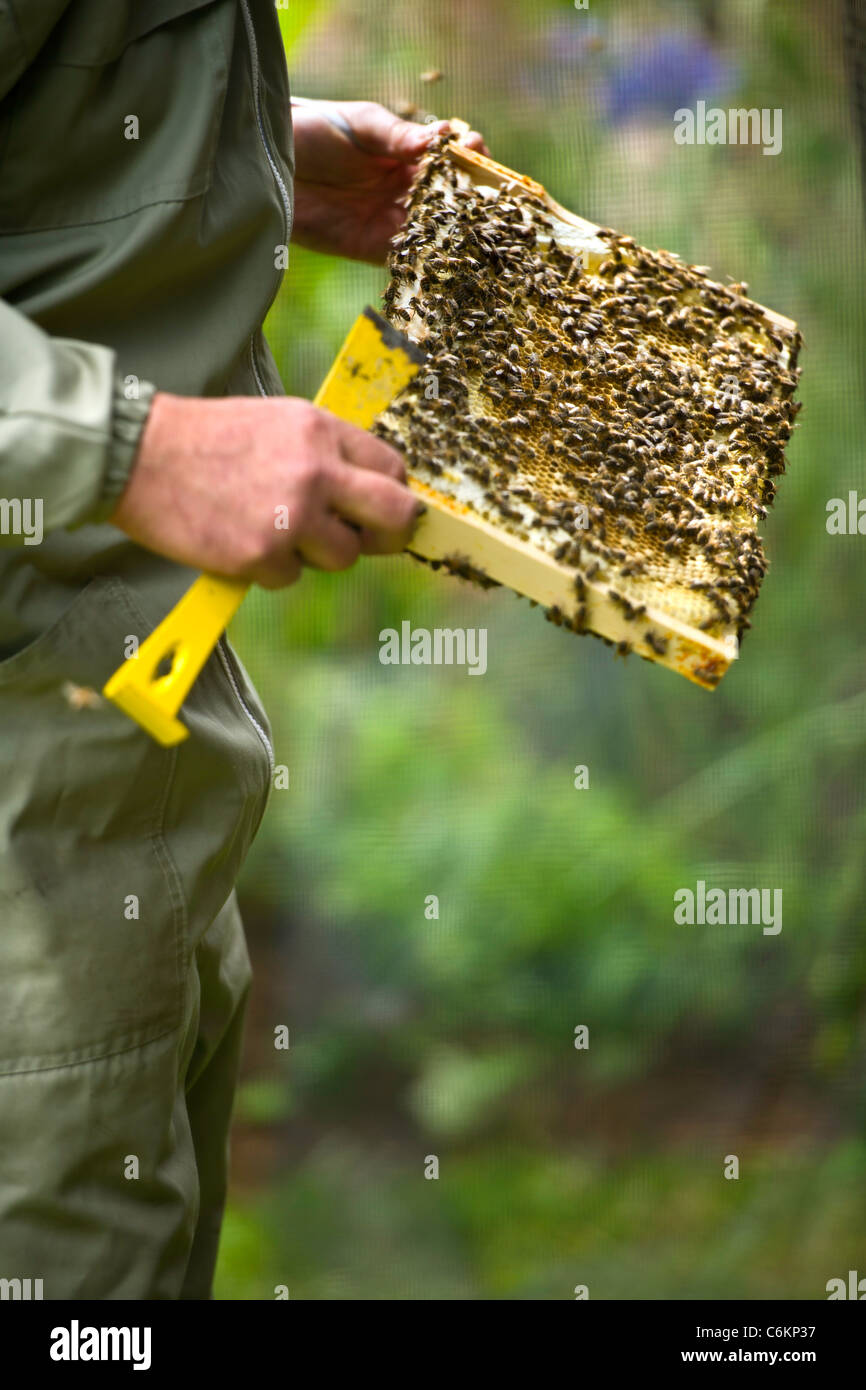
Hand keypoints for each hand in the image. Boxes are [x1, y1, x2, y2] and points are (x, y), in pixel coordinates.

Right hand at [110, 393, 423, 588]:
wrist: (139, 454)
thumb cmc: (206, 439)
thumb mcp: (277, 422)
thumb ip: (324, 452)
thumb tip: (365, 494)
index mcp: (321, 431)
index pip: (392, 470)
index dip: (391, 494)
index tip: (380, 509)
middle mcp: (315, 472)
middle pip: (394, 516)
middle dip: (390, 535)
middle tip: (370, 539)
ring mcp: (291, 516)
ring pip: (343, 557)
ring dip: (317, 554)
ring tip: (276, 530)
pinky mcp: (261, 554)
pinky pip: (291, 578)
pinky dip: (270, 569)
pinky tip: (240, 540)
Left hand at [290, 99, 487, 263]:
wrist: (268, 163)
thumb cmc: (313, 130)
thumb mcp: (360, 125)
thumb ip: (397, 136)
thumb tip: (437, 141)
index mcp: (407, 155)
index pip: (450, 159)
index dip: (469, 156)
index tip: (475, 151)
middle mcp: (405, 190)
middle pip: (451, 200)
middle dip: (471, 200)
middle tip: (486, 199)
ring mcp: (391, 221)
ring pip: (435, 232)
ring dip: (455, 234)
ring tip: (472, 232)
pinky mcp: (372, 249)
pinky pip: (407, 259)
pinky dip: (427, 260)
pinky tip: (443, 256)